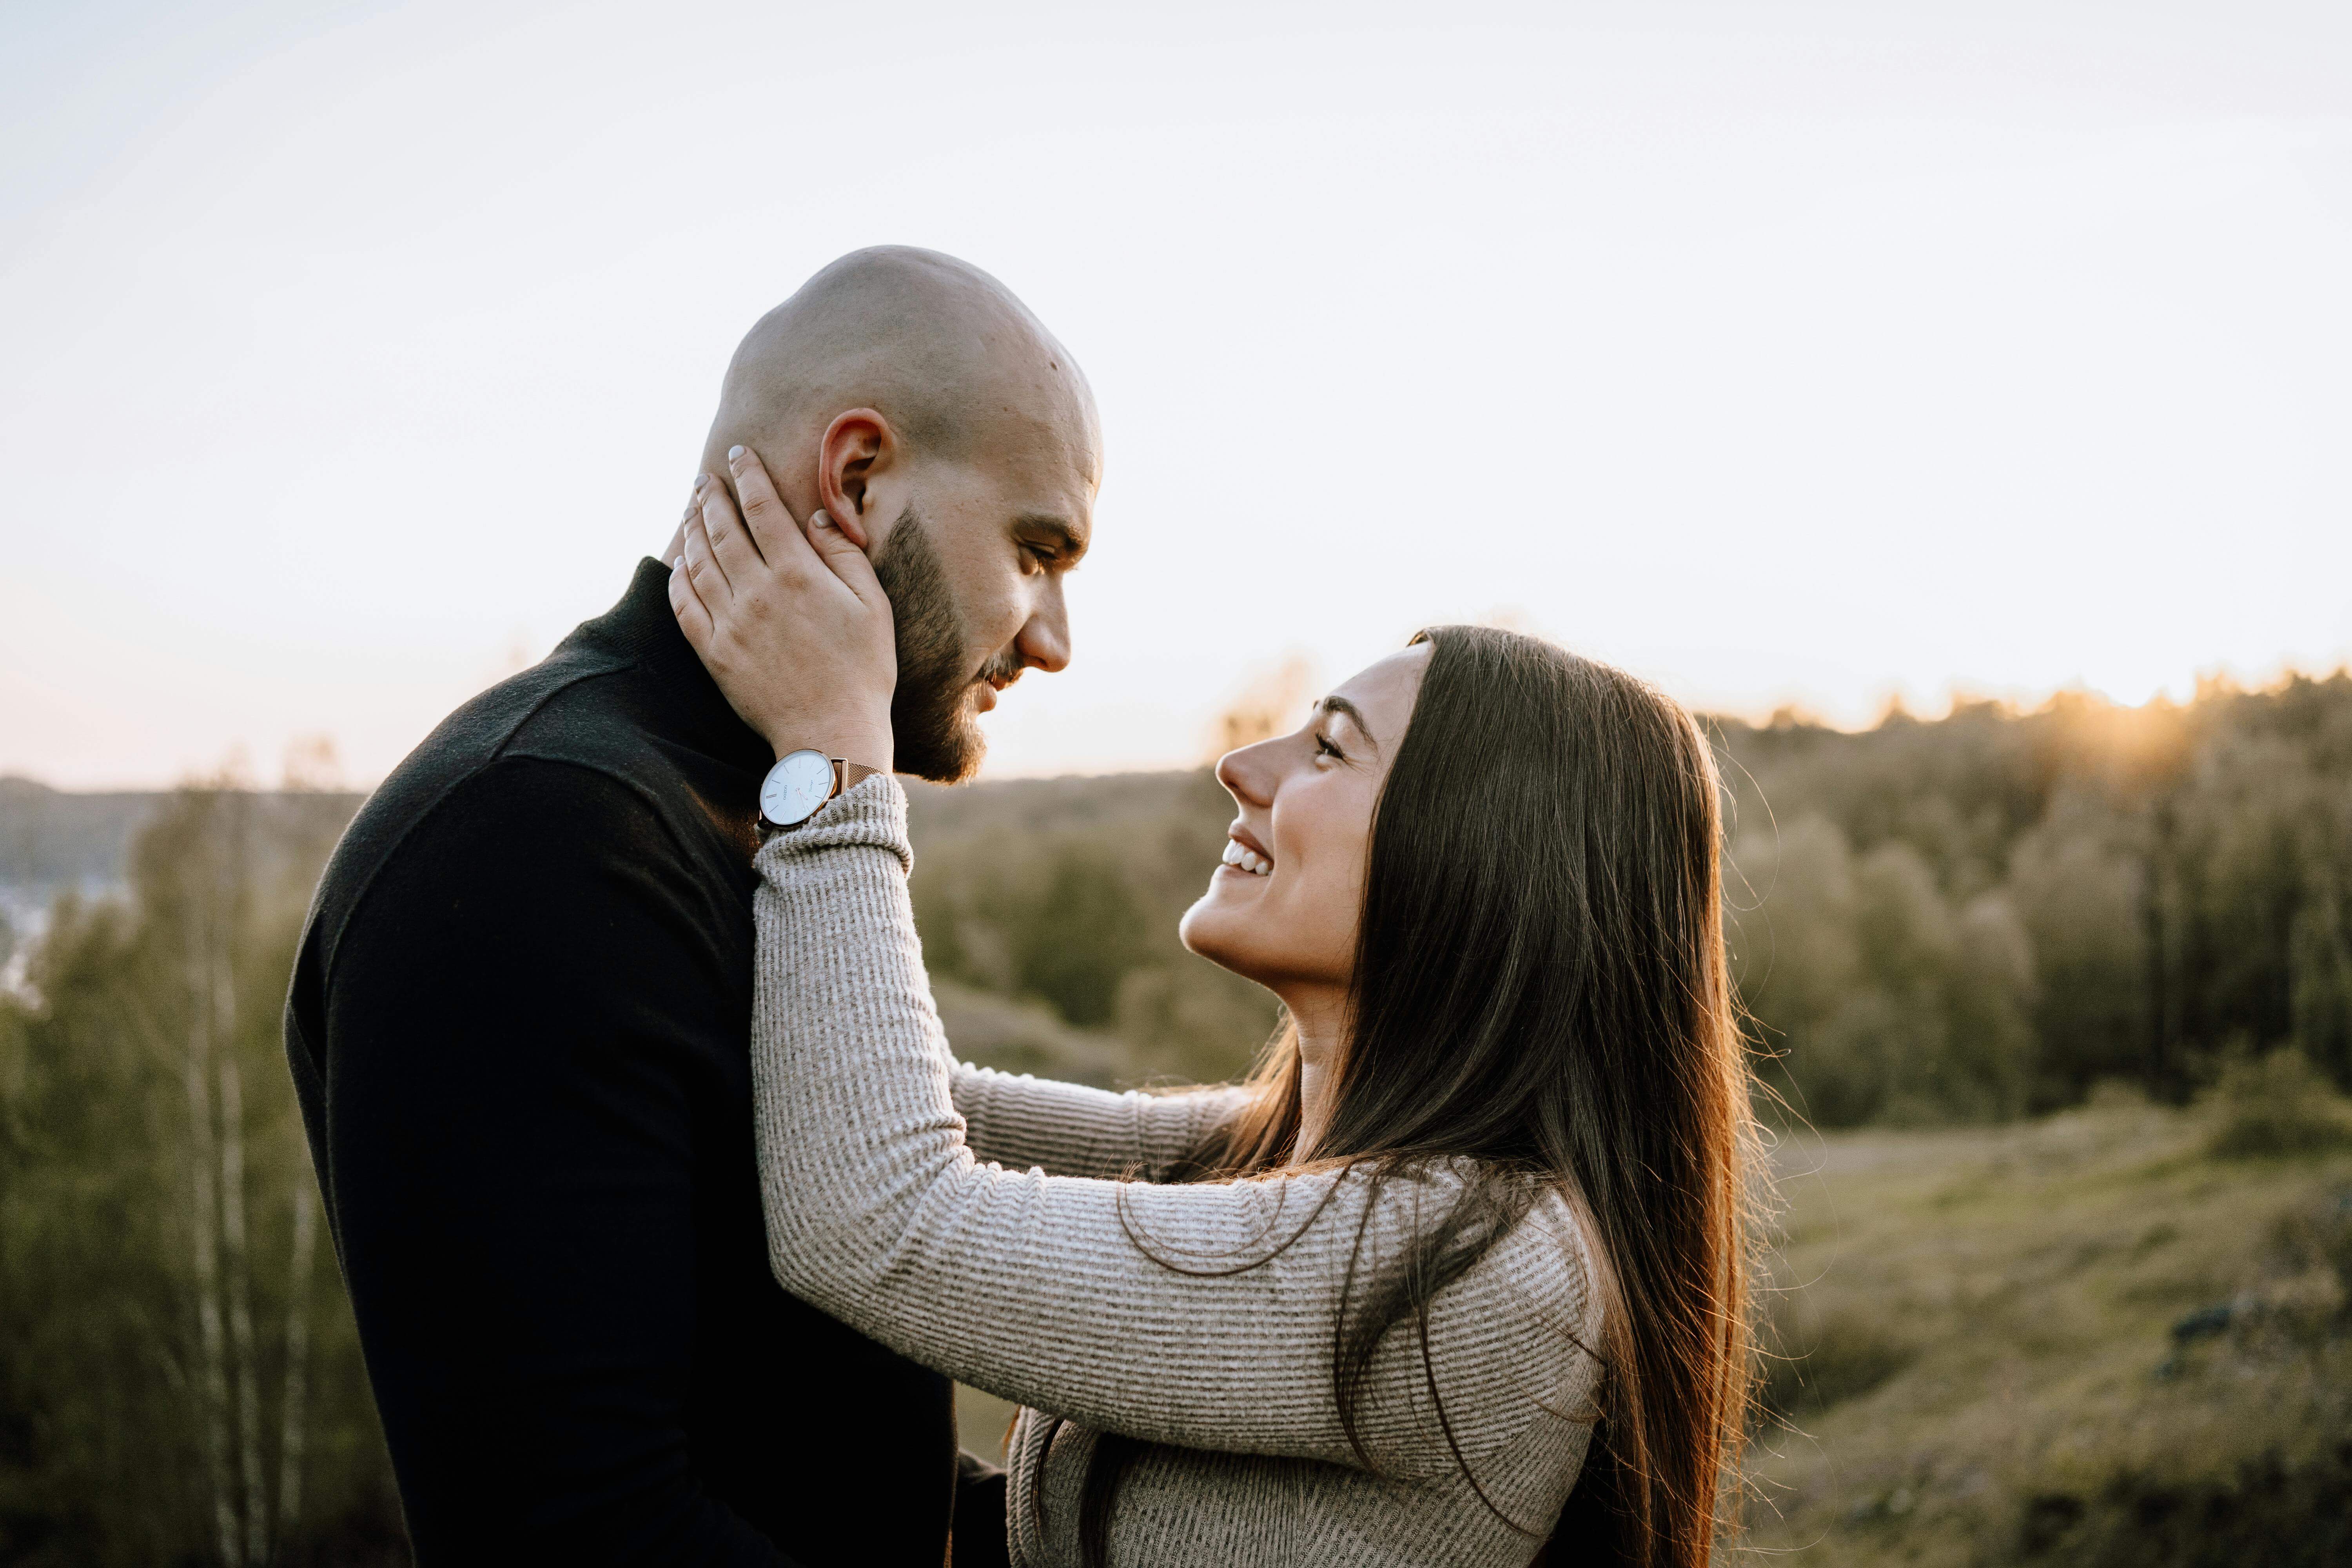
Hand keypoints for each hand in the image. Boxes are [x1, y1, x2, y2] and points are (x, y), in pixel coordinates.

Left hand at [669, 444, 896, 770]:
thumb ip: (844, 555)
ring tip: (690, 510)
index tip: (738, 454)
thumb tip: (817, 517)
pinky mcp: (714, 654)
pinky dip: (678, 577)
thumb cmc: (864, 670)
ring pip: (698, 561)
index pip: (762, 507)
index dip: (748, 475)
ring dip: (691, 529)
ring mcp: (729, 623)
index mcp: (796, 573)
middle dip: (711, 496)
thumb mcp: (873, 605)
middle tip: (705, 479)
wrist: (832, 733)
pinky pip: (685, 605)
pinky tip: (679, 562)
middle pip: (722, 528)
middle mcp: (756, 591)